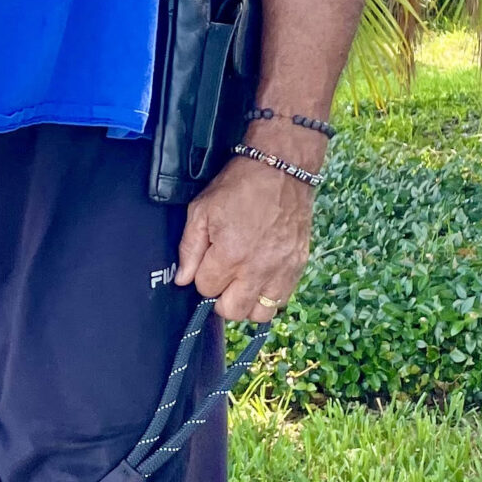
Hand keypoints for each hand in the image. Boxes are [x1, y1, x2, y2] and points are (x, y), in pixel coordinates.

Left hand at [175, 155, 313, 322]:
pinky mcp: (298, 266)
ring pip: (259, 313)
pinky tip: (261, 277)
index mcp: (230, 255)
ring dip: (247, 302)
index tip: (208, 261)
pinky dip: (269, 294)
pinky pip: (282, 299)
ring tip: (242, 282)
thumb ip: (189, 248)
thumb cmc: (239, 186)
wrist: (282, 168)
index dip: (203, 277)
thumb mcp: (202, 210)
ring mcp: (281, 270)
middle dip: (221, 298)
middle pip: (232, 310)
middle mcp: (257, 269)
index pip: (206, 289)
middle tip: (222, 277)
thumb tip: (183, 279)